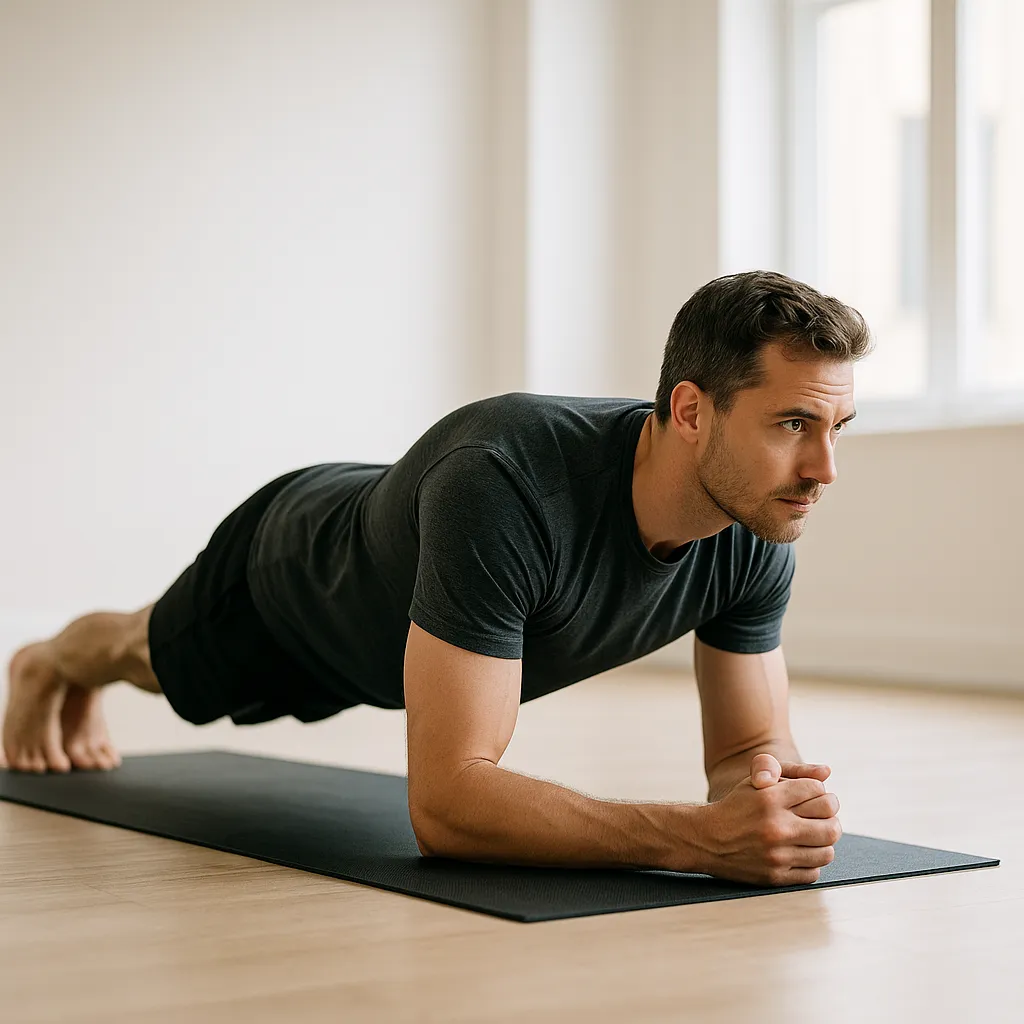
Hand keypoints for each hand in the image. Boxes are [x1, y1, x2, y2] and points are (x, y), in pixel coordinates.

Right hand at [697, 753, 841, 885]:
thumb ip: (788, 774)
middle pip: (830, 824)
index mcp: (770, 798)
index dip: (822, 791)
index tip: (819, 796)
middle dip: (832, 818)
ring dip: (825, 842)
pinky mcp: (776, 875)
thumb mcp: (754, 782)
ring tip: (816, 836)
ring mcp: (776, 853)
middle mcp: (775, 826)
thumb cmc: (734, 806)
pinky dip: (812, 862)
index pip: (817, 791)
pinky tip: (802, 852)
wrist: (705, 839)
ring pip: (826, 851)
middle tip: (827, 817)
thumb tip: (826, 773)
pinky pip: (812, 872)